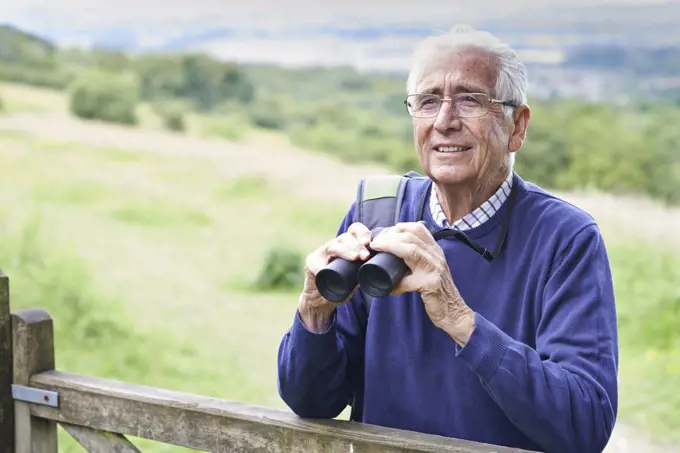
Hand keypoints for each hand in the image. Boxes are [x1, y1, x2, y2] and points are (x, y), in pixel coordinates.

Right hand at [299, 222, 372, 331]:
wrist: (321, 299)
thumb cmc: (341, 287)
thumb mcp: (357, 279)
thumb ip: (367, 273)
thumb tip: (387, 272)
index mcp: (346, 245)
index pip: (354, 231)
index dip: (362, 233)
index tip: (369, 243)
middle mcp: (334, 246)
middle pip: (345, 237)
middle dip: (357, 245)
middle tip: (365, 256)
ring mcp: (321, 254)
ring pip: (333, 246)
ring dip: (345, 250)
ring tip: (354, 258)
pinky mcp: (311, 265)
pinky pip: (314, 264)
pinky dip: (321, 266)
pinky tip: (325, 269)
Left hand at [369, 222, 475, 344]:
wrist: (454, 311)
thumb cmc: (438, 291)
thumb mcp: (432, 268)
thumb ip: (418, 259)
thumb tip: (392, 256)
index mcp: (435, 250)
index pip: (419, 228)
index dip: (400, 227)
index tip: (385, 233)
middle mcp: (436, 256)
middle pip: (411, 237)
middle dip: (390, 237)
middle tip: (375, 243)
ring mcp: (434, 269)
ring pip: (410, 251)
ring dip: (390, 247)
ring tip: (377, 250)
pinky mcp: (430, 285)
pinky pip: (407, 282)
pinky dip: (395, 285)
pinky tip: (388, 289)